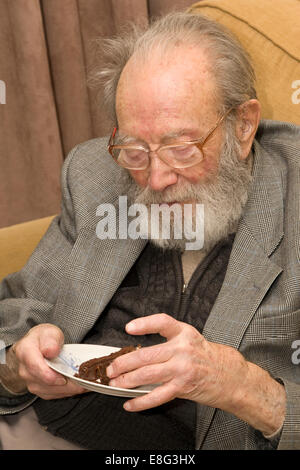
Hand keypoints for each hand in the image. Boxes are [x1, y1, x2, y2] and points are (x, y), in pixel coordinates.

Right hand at [12, 324, 85, 398]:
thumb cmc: (44, 339)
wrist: (37, 347)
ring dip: (69, 389)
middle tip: (84, 380)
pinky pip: (54, 394)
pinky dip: (67, 391)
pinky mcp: (39, 389)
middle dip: (66, 384)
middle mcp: (25, 370)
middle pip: (45, 383)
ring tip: (84, 382)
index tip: (63, 378)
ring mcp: (30, 382)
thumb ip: (51, 340)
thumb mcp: (50, 332)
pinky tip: (78, 385)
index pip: (34, 367)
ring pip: (51, 391)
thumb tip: (51, 351)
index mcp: (25, 351)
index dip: (49, 375)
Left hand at [106, 313, 247, 412]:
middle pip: (146, 354)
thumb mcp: (191, 340)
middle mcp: (182, 349)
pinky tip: (130, 403)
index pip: (162, 322)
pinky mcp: (183, 387)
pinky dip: (140, 402)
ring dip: (127, 380)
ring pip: (147, 374)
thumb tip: (138, 352)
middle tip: (111, 368)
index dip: (145, 324)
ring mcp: (182, 369)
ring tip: (115, 383)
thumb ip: (169, 342)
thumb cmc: (207, 357)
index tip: (129, 328)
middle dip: (124, 363)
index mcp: (184, 332)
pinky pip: (157, 395)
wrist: (230, 376)